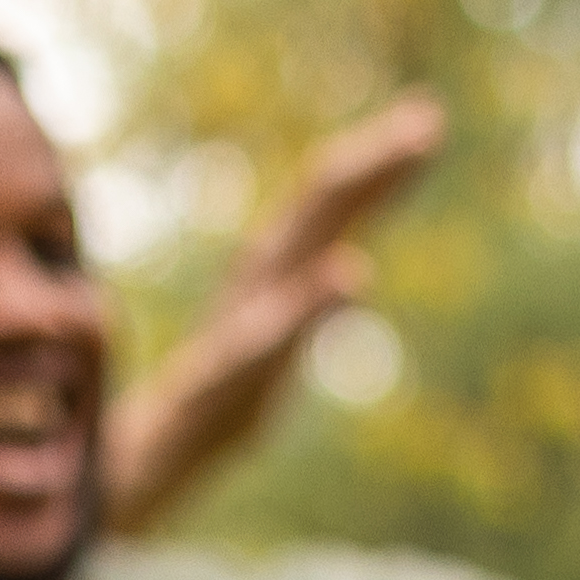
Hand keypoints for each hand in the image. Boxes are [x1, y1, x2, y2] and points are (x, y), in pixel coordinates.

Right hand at [105, 92, 444, 535]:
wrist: (148, 461)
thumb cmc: (215, 401)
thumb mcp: (272, 346)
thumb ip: (311, 302)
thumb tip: (355, 265)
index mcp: (272, 273)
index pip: (326, 204)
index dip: (376, 164)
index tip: (431, 119)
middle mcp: (257, 284)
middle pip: (317, 208)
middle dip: (373, 162)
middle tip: (431, 121)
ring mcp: (239, 328)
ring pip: (295, 251)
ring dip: (348, 201)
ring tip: (400, 160)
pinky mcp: (223, 382)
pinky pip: (268, 336)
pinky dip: (310, 302)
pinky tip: (353, 275)